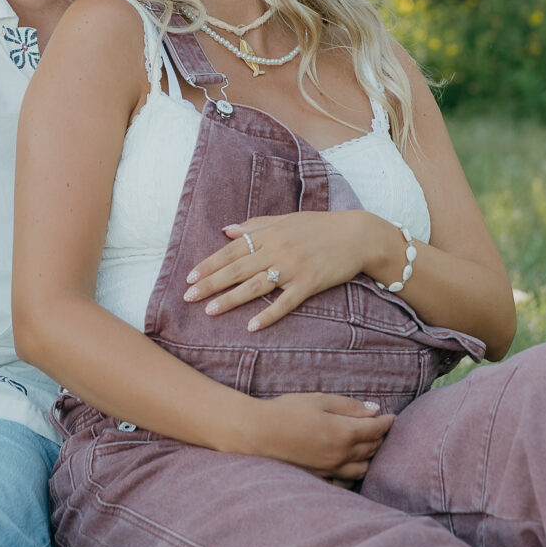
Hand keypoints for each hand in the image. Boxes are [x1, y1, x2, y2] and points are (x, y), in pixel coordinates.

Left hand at [185, 210, 400, 330]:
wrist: (357, 235)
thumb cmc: (320, 227)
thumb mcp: (286, 220)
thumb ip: (255, 226)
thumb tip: (226, 230)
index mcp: (270, 234)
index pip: (232, 250)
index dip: (209, 264)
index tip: (190, 277)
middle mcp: (277, 250)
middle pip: (237, 269)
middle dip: (211, 283)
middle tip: (188, 297)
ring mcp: (293, 268)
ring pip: (255, 286)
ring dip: (231, 299)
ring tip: (210, 311)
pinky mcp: (309, 284)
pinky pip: (285, 302)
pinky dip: (268, 314)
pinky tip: (251, 326)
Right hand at [241, 392, 394, 481]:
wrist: (258, 434)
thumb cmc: (287, 412)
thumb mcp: (319, 401)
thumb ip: (349, 406)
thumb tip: (374, 411)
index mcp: (344, 433)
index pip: (376, 429)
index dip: (387, 422)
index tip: (391, 417)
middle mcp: (342, 455)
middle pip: (373, 448)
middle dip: (380, 438)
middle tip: (380, 429)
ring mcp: (331, 469)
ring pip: (363, 468)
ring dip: (371, 457)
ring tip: (369, 446)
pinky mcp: (320, 477)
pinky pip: (346, 480)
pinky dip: (354, 473)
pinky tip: (351, 465)